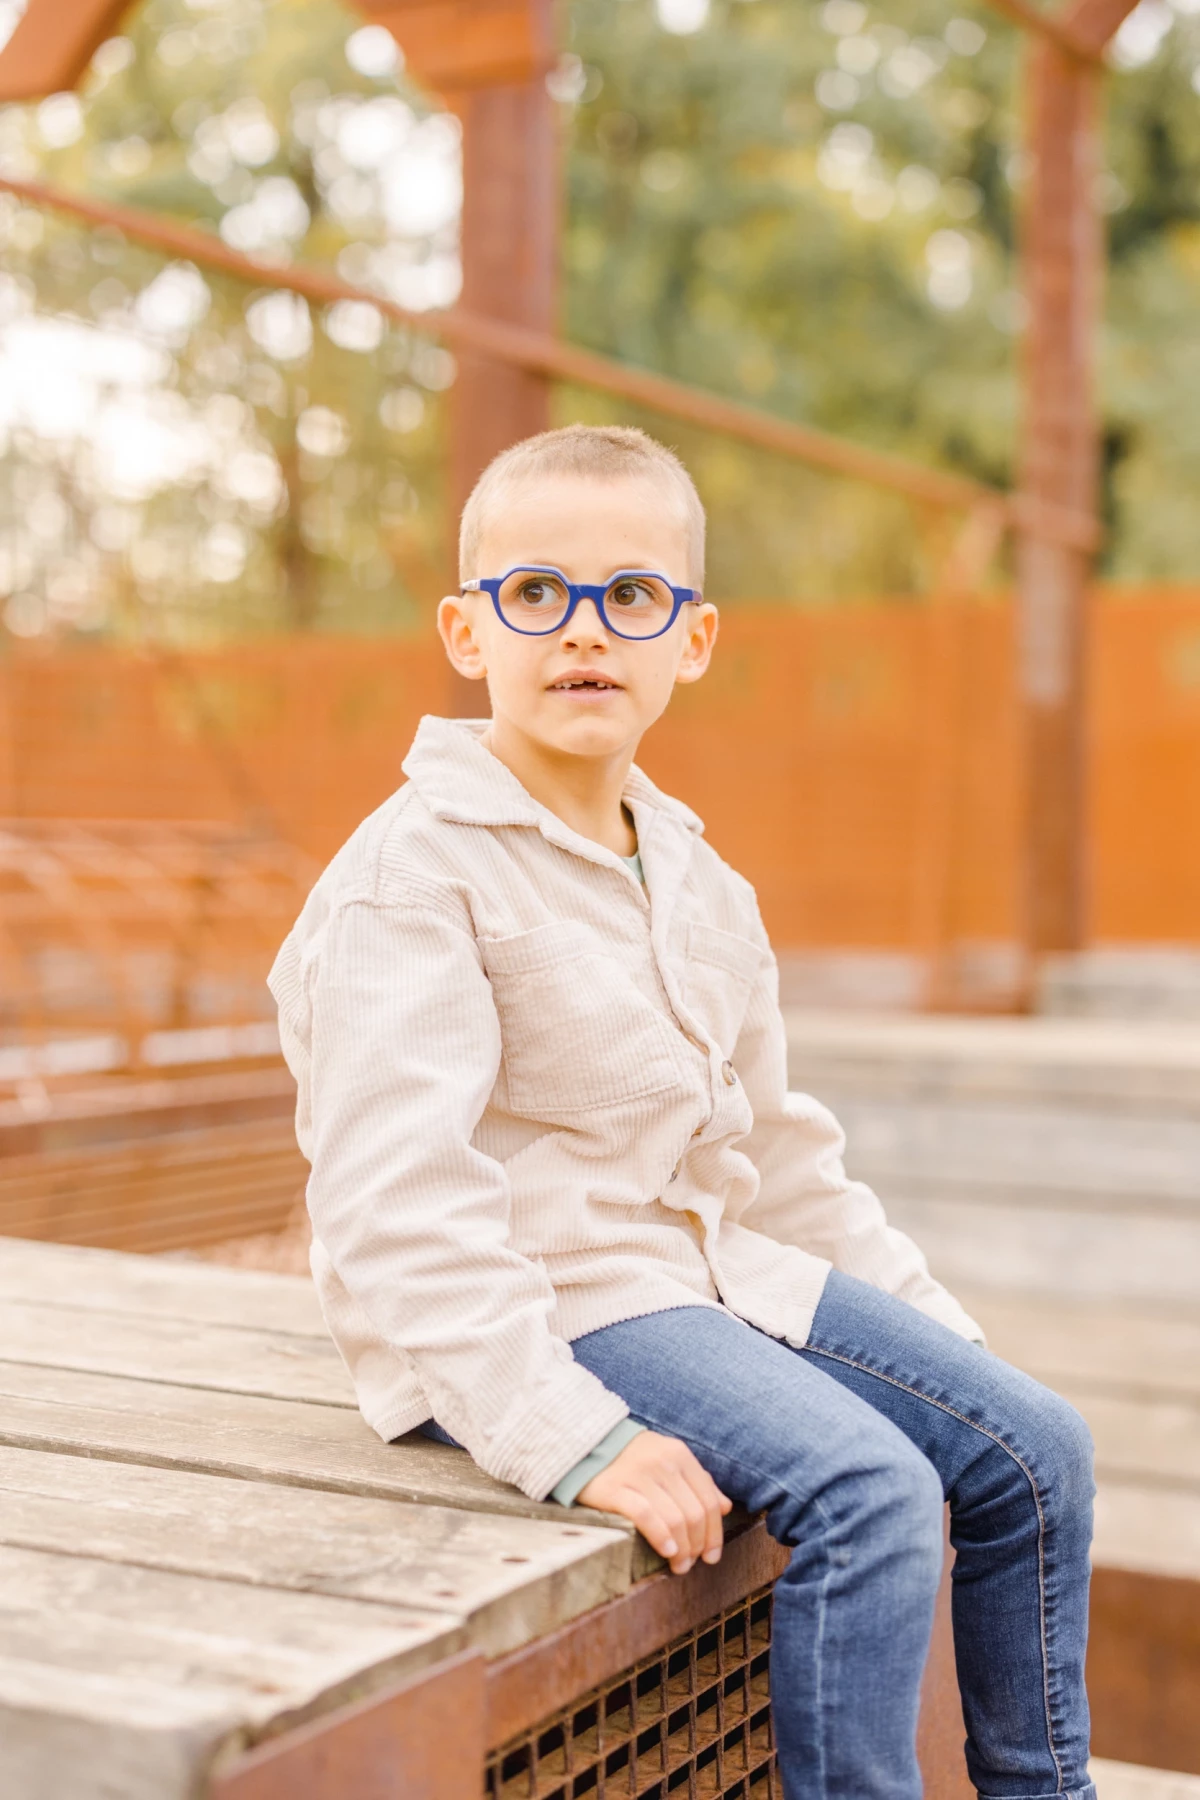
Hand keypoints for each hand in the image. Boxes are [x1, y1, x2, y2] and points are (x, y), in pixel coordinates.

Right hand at [577, 1430, 731, 1574]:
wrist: (586, 1444)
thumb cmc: (632, 1458)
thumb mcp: (669, 1460)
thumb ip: (698, 1481)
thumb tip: (726, 1507)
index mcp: (680, 1455)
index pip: (708, 1501)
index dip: (714, 1533)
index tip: (711, 1556)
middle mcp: (662, 1462)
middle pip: (693, 1514)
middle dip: (697, 1546)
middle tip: (689, 1565)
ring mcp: (638, 1474)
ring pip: (674, 1518)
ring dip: (681, 1549)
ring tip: (677, 1565)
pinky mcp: (614, 1488)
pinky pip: (645, 1515)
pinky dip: (660, 1536)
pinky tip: (665, 1550)